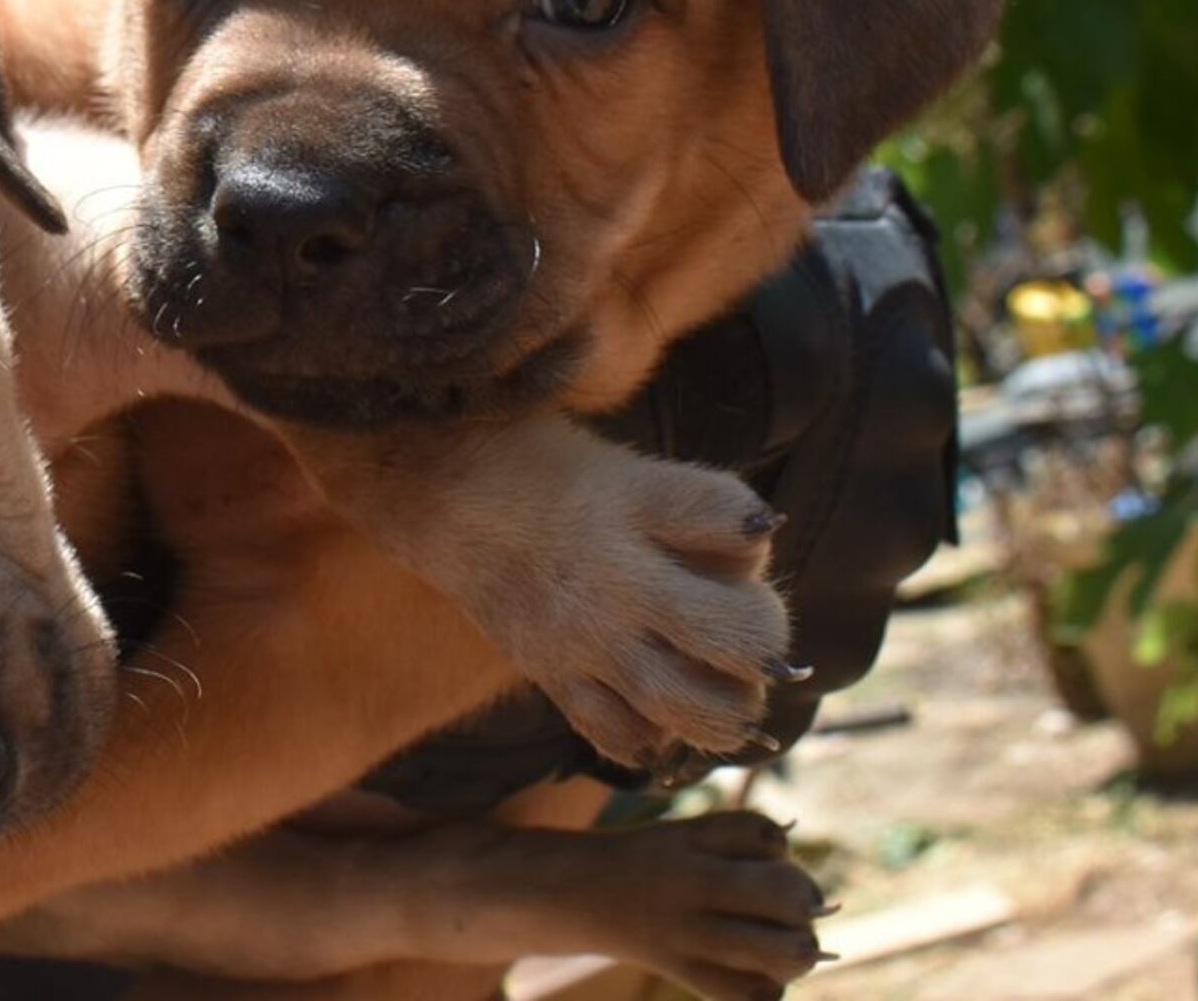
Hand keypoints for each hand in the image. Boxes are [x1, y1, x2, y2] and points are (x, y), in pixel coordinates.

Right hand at [311, 416, 796, 770]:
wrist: (431, 495)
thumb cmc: (538, 469)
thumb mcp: (619, 462)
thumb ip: (694, 505)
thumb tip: (763, 550)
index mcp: (633, 500)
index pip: (737, 523)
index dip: (757, 531)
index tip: (748, 534)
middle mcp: (615, 575)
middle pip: (739, 635)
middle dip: (766, 641)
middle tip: (753, 634)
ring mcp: (581, 635)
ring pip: (691, 703)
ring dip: (728, 705)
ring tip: (726, 689)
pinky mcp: (551, 675)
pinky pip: (622, 735)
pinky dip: (656, 736)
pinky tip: (660, 713)